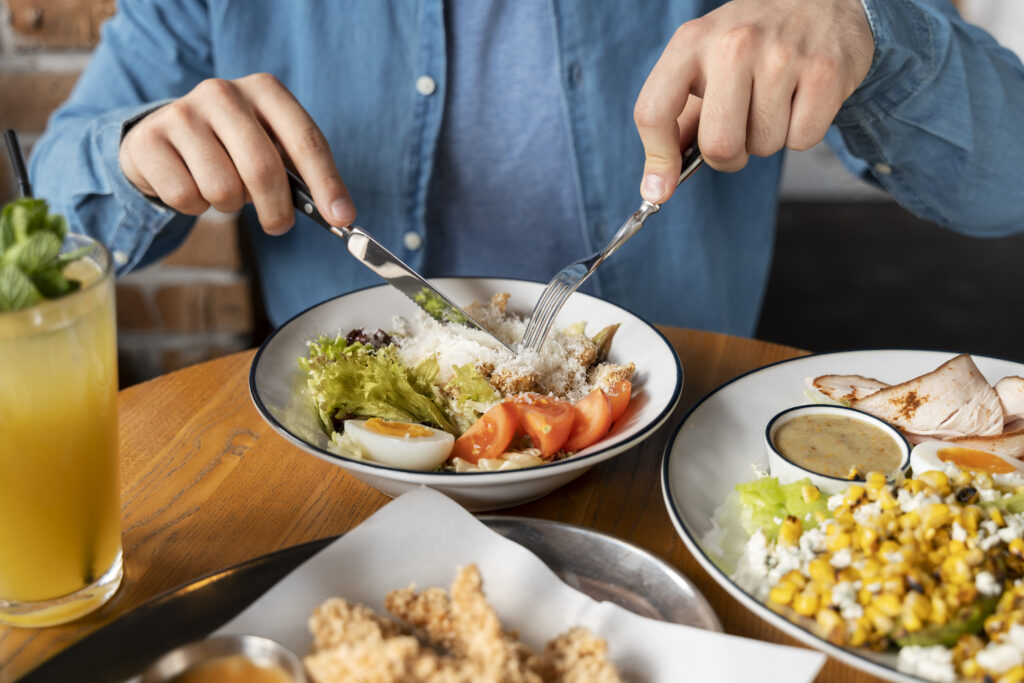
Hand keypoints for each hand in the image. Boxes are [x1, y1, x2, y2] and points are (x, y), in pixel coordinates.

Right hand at [119, 73, 354, 233]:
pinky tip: (190, 185)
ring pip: (223, 189)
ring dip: (228, 206)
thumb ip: (301, 176)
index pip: (305, 140)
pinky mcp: (148, 140)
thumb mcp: (269, 149)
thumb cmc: (230, 149)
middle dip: (276, 210)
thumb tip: (339, 215)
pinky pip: (186, 197)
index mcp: (264, 91)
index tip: (342, 218)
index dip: (326, 183)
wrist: (162, 138)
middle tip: (278, 226)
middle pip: (263, 169)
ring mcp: (181, 112)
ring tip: (221, 189)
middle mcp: (222, 93)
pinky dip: (194, 207)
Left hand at [634, 0, 873, 201]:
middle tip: (738, 134)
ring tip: (774, 101)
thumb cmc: (752, 42)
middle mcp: (734, 43)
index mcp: (692, 42)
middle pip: (719, 145)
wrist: (820, 0)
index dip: (657, 160)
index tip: (659, 190)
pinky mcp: (825, 71)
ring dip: (767, 139)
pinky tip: (800, 99)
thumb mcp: (703, 62)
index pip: (654, 111)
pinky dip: (800, 133)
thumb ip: (678, 119)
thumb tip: (658, 182)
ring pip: (763, 147)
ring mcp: (782, 55)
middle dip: (727, 157)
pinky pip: (801, 140)